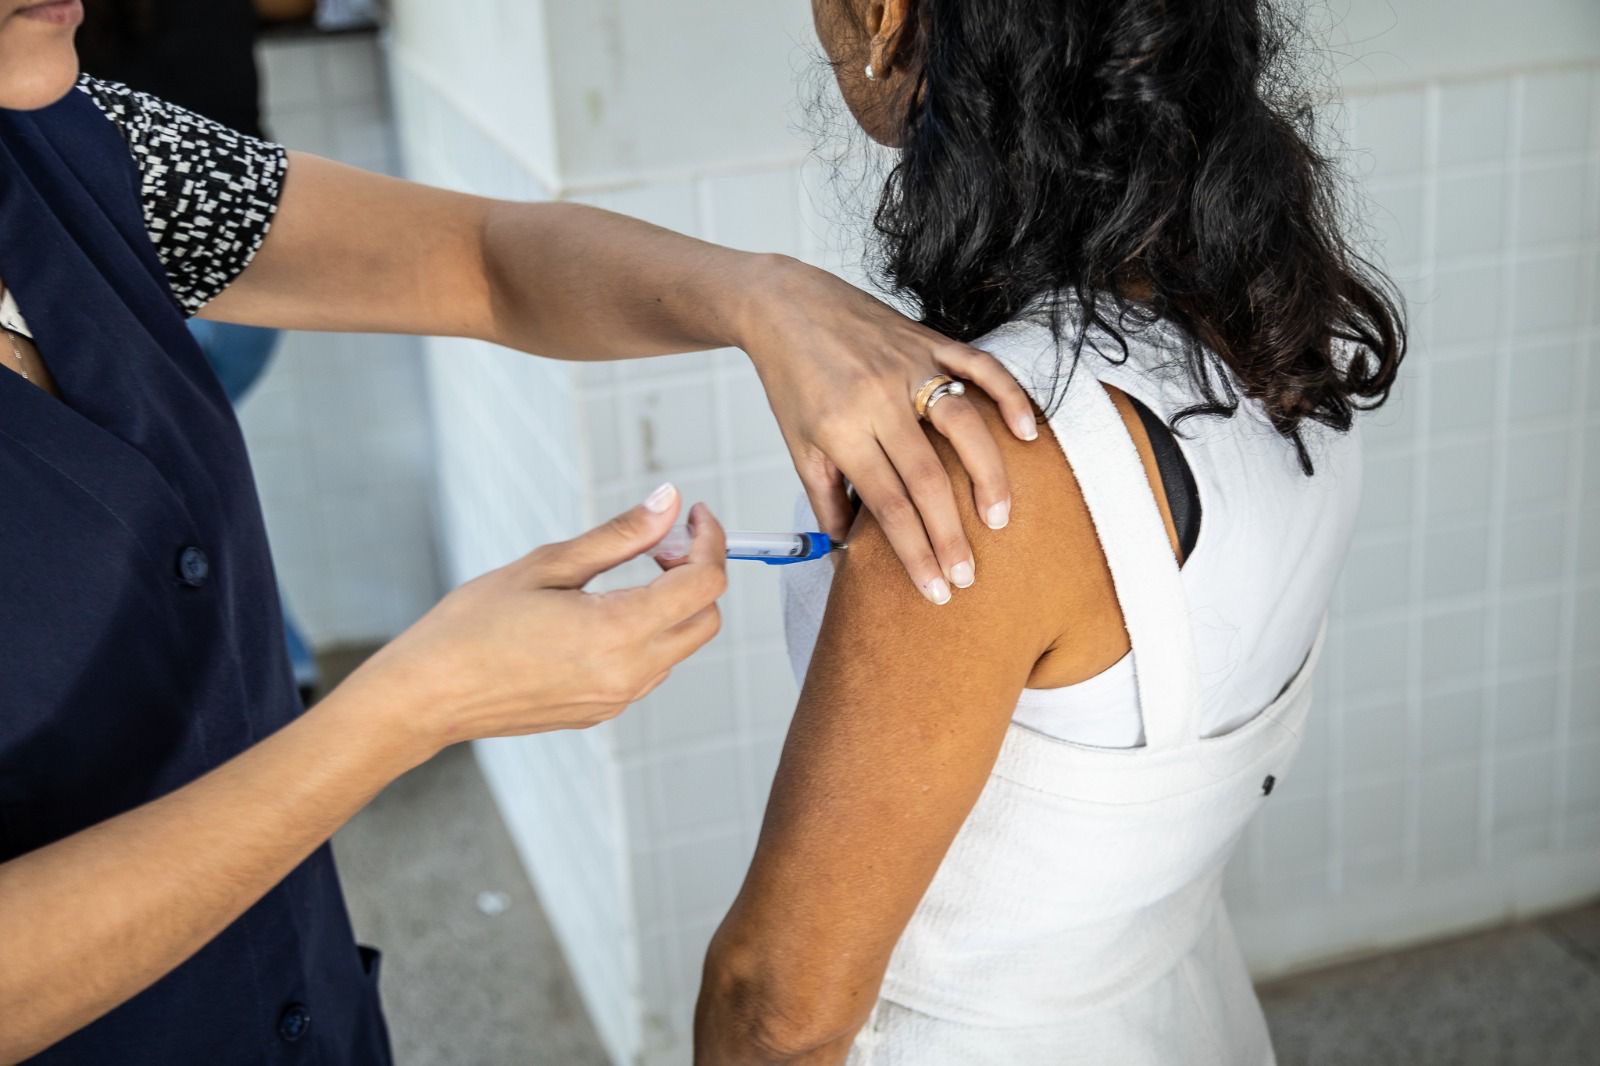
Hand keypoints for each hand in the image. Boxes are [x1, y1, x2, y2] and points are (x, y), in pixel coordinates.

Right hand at [348, 485, 726, 756]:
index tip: (692, 516)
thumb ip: (619, 535)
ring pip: (682, 646)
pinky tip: (607, 611)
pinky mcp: (602, 712)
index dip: (710, 541)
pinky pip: (651, 668)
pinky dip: (650, 633)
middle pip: (706, 618)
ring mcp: (617, 699)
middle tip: (661, 542)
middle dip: (698, 573)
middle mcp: (628, 673)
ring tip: (631, 572)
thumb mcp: (548, 565)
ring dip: (674, 605)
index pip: (704, 584)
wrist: (427, 694)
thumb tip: (668, 502)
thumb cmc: (472, 626)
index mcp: (617, 631)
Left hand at [733, 256, 1037, 604]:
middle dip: (951, 534)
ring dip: (987, 475)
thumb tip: (846, 549)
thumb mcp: (797, 444)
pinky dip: (1008, 396)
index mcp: (842, 430)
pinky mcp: (928, 340)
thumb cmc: (792, 380)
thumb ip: (825, 498)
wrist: (785, 305)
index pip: (888, 505)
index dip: (916, 552)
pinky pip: (978, 366)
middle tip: (969, 576)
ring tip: (998, 519)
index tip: (936, 590)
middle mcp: (878, 398)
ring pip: (962, 425)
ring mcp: (908, 366)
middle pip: (927, 478)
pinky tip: (1027, 432)